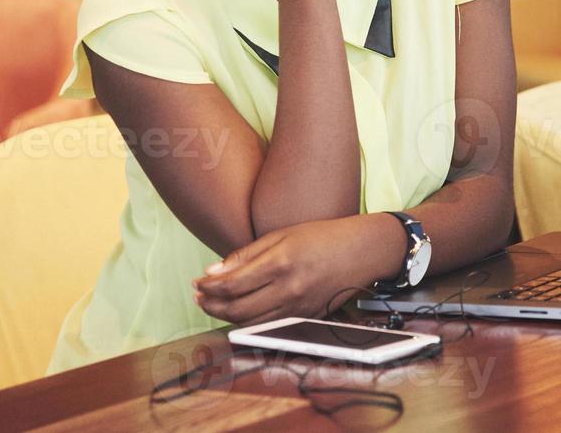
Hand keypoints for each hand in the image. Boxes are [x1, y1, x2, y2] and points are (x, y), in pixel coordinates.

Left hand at [193, 214, 405, 324]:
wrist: (362, 251)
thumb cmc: (322, 236)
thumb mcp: (282, 235)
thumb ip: (246, 255)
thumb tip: (213, 273)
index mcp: (281, 263)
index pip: (231, 285)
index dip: (208, 287)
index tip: (198, 282)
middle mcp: (289, 289)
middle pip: (237, 309)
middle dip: (211, 305)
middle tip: (199, 297)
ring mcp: (298, 307)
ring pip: (250, 323)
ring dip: (226, 316)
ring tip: (214, 305)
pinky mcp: (305, 317)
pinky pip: (268, 326)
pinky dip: (248, 321)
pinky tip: (240, 311)